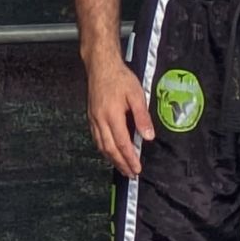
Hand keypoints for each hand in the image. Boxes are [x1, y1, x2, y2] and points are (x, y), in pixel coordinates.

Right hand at [86, 50, 152, 177]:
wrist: (101, 66)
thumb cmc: (120, 78)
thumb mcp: (136, 95)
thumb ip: (142, 117)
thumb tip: (148, 137)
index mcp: (112, 116)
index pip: (122, 143)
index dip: (129, 158)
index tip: (137, 168)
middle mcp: (100, 120)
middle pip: (110, 149)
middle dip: (120, 164)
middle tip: (130, 174)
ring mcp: (93, 119)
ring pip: (101, 146)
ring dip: (111, 159)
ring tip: (121, 168)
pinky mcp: (90, 116)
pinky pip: (96, 138)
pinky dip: (103, 149)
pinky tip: (109, 152)